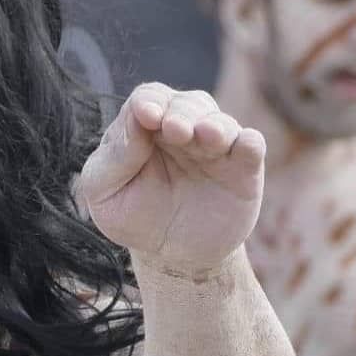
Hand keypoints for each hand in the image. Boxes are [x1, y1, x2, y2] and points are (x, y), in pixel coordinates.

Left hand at [77, 84, 265, 273]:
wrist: (173, 256)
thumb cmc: (133, 216)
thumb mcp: (103, 194)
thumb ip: (112, 158)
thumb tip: (136, 122)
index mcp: (145, 128)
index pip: (148, 99)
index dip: (149, 102)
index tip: (147, 114)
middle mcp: (184, 128)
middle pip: (185, 104)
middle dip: (180, 114)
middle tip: (175, 130)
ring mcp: (215, 147)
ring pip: (219, 122)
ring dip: (214, 125)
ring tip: (206, 135)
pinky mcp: (243, 169)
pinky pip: (252, 146)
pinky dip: (250, 142)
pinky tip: (245, 144)